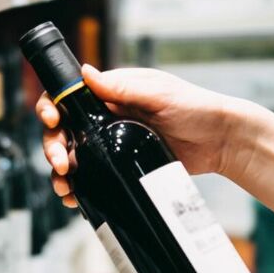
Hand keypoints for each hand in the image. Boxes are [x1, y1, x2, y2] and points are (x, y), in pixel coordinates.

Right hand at [35, 65, 262, 206]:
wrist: (222, 141)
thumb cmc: (195, 108)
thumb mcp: (158, 93)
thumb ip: (122, 87)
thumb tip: (85, 73)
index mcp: (110, 94)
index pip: (67, 97)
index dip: (51, 108)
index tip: (52, 120)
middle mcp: (105, 118)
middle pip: (63, 132)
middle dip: (53, 147)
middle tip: (60, 164)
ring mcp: (112, 145)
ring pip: (73, 157)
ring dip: (61, 173)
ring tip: (65, 188)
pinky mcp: (121, 167)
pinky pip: (92, 177)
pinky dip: (79, 188)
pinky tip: (74, 199)